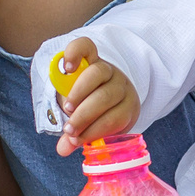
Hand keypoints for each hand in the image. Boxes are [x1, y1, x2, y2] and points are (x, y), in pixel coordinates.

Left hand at [52, 38, 138, 153]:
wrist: (117, 111)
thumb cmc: (89, 103)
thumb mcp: (74, 107)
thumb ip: (67, 121)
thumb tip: (62, 149)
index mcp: (90, 62)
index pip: (85, 46)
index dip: (75, 52)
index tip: (67, 68)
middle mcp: (109, 71)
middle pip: (96, 74)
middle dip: (79, 98)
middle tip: (66, 120)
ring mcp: (122, 87)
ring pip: (107, 96)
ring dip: (87, 118)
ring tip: (73, 134)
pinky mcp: (131, 106)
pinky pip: (117, 117)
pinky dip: (98, 130)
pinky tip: (88, 138)